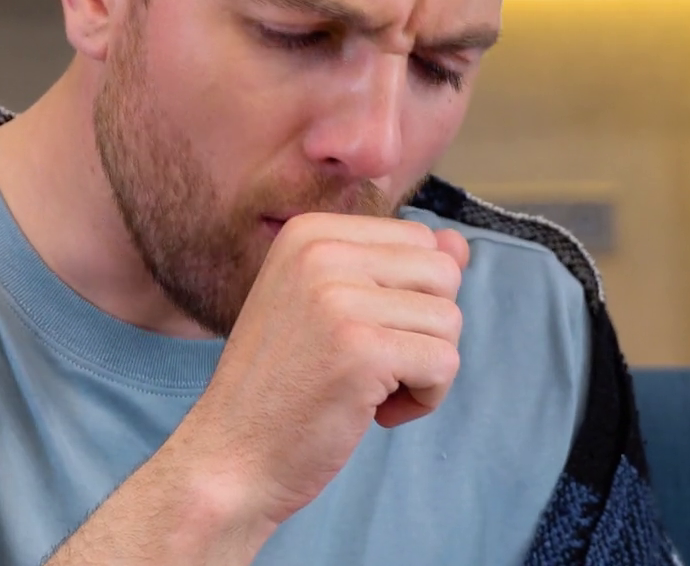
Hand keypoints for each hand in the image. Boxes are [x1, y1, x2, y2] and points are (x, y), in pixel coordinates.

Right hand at [168, 213, 470, 526]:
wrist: (230, 456)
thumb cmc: (281, 386)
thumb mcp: (329, 307)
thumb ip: (394, 269)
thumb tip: (459, 245)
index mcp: (309, 233)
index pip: (418, 239)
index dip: (408, 297)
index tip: (360, 334)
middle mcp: (322, 253)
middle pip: (443, 274)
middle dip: (425, 330)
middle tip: (372, 366)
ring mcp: (340, 300)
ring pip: (449, 320)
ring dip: (424, 369)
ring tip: (369, 390)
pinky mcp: (363, 351)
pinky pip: (445, 363)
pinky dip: (425, 399)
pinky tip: (375, 412)